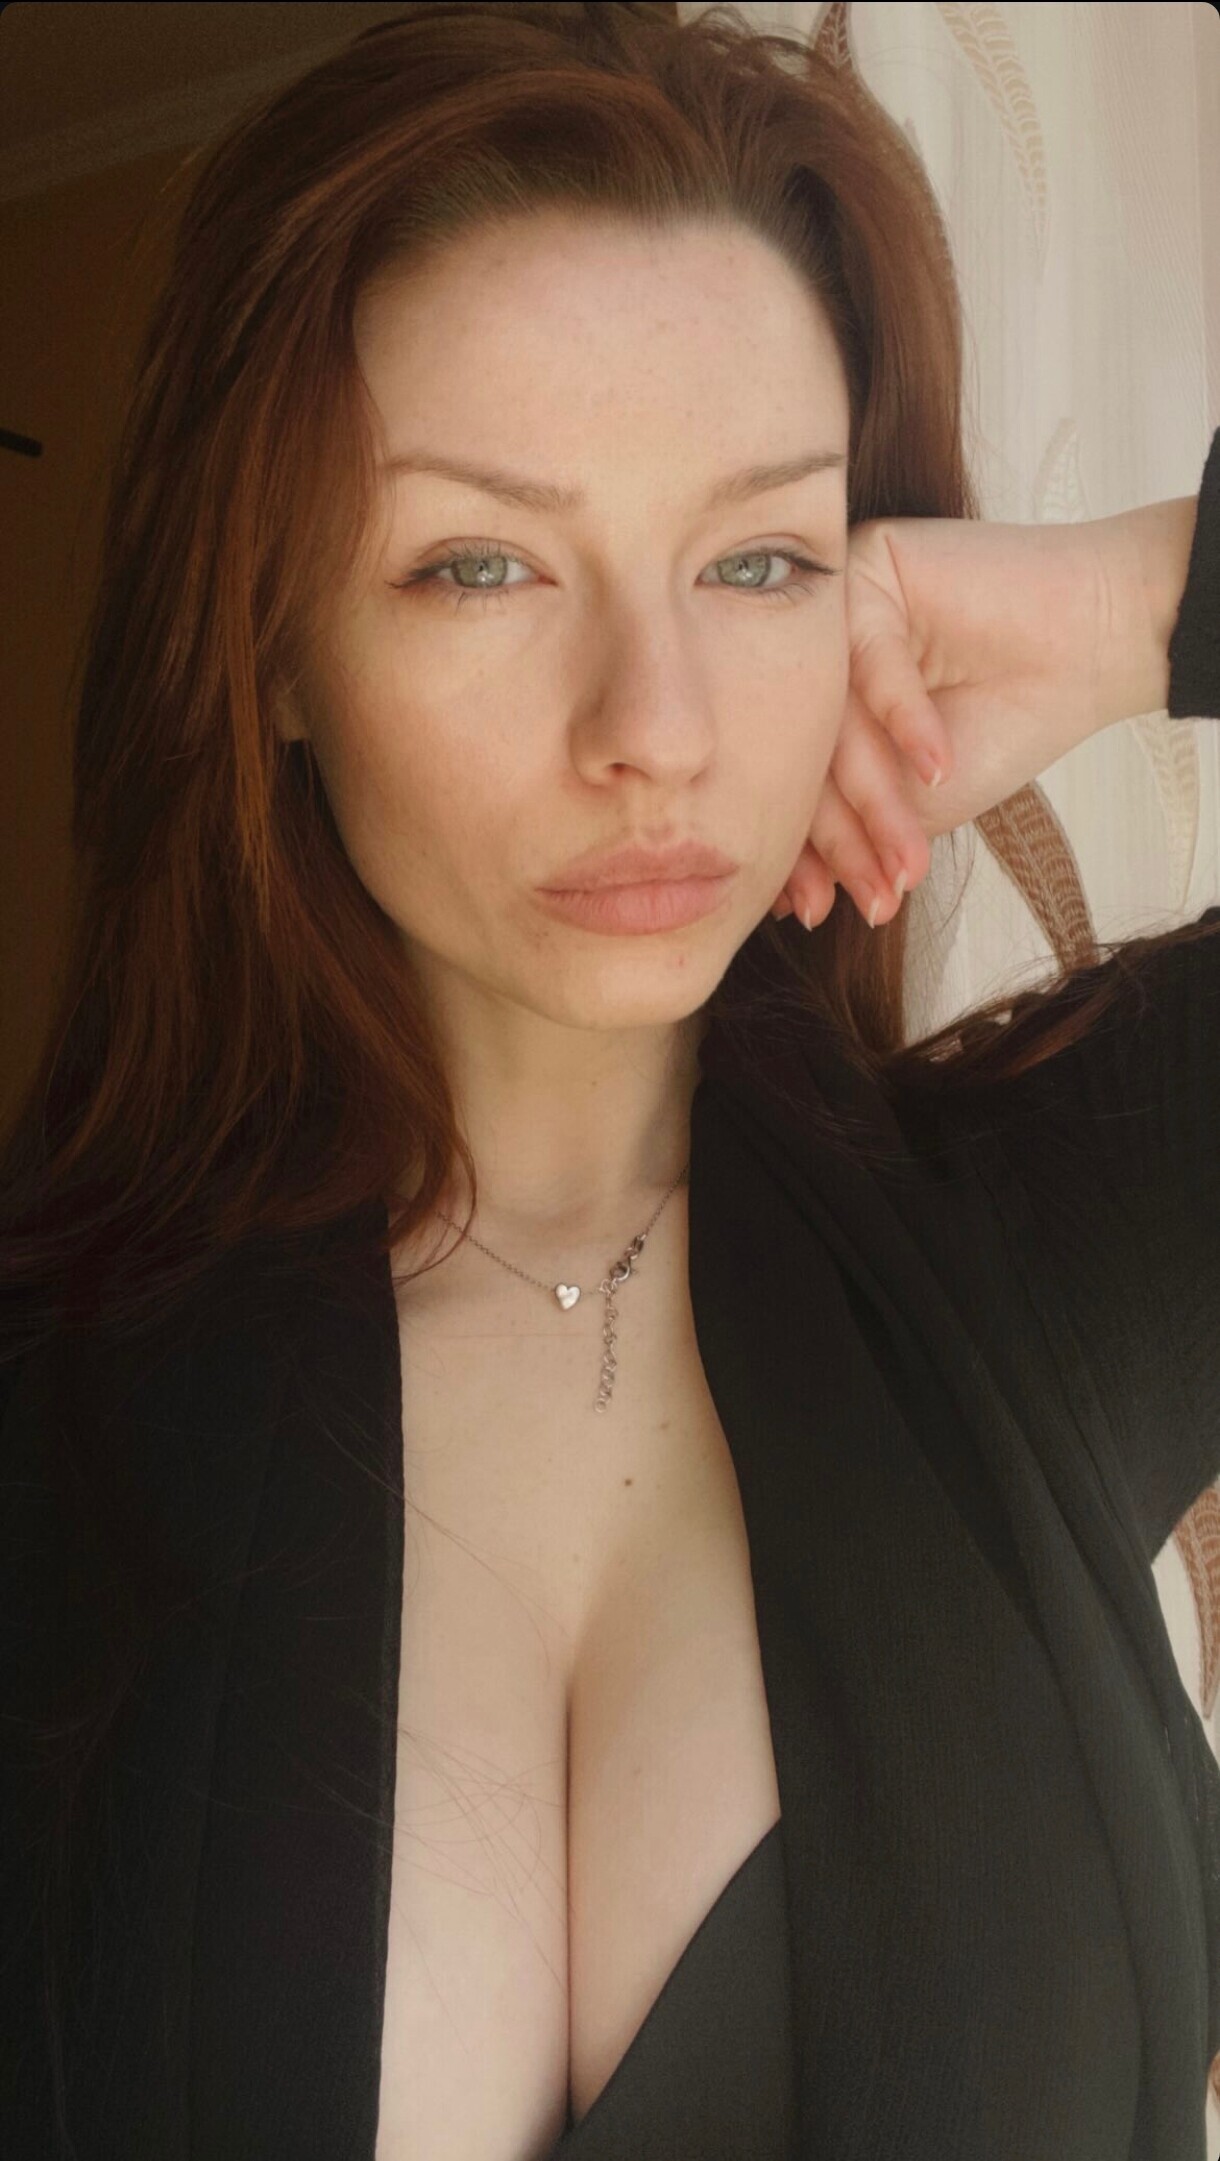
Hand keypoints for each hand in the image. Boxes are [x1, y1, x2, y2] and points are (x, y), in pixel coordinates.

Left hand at [772, 508, 1132, 929]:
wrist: (1095, 644)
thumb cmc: (1008, 720)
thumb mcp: (919, 799)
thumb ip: (858, 830)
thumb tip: (790, 901)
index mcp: (810, 705)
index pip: (792, 783)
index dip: (806, 854)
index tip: (817, 912)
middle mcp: (809, 654)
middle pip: (806, 754)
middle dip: (843, 837)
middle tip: (875, 894)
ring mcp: (835, 609)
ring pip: (835, 717)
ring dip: (876, 799)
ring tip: (908, 856)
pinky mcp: (872, 567)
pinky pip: (872, 659)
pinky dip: (907, 722)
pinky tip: (938, 767)